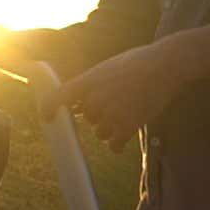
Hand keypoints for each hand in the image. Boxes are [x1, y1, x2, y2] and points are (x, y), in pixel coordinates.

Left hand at [41, 41, 180, 152]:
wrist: (163, 65)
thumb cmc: (134, 64)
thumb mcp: (104, 70)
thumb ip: (89, 86)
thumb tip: (77, 105)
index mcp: (86, 81)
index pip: (58, 97)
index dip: (48, 108)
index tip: (46, 118)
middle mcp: (95, 99)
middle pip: (86, 118)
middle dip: (97, 114)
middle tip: (117, 101)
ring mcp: (111, 114)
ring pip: (100, 132)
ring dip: (109, 128)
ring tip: (126, 113)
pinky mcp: (128, 126)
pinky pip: (114, 145)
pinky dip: (117, 144)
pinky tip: (122, 139)